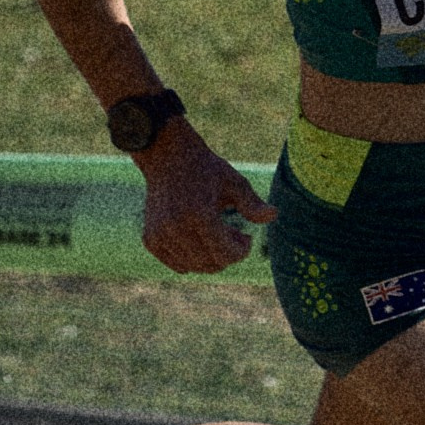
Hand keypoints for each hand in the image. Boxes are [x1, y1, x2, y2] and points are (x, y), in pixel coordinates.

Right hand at [140, 121, 275, 273]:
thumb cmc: (206, 169)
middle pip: (211, 264)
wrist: (168, 158)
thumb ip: (253, 204)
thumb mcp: (234, 182)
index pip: (226, 255)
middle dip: (227, 254)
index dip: (241, 251)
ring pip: (194, 266)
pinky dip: (191, 258)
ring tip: (217, 234)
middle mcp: (176, 228)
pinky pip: (177, 264)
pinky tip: (200, 240)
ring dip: (210, 257)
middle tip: (233, 234)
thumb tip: (273, 216)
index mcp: (199, 215)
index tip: (246, 236)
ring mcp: (160, 235)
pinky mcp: (150, 239)